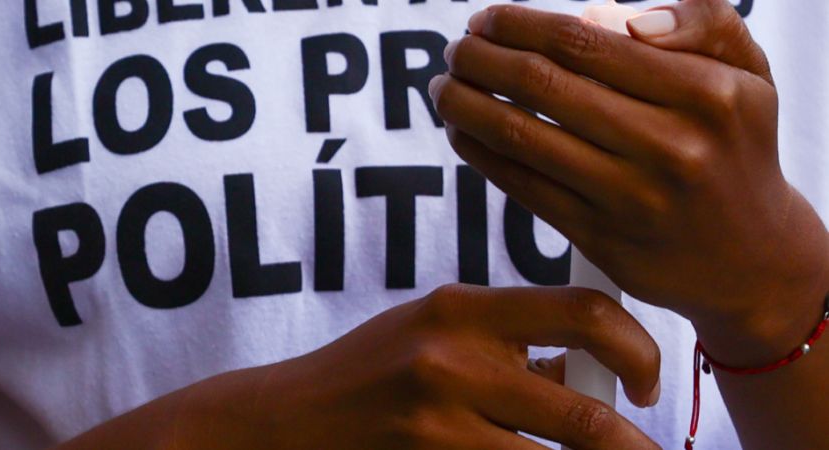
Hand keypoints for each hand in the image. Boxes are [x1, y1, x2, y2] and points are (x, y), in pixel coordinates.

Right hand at [162, 285, 661, 449]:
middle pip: (583, 414)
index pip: (581, 312)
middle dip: (633, 447)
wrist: (289, 419)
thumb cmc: (371, 371)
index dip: (635, 348)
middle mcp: (452, 359)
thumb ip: (512, 349)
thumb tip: (592, 378)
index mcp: (463, 308)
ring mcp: (437, 423)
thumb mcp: (437, 335)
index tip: (646, 382)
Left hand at [430, 0, 828, 364]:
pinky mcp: (600, 239)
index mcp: (705, 95)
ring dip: (467, 105)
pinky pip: (523, 187)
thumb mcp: (750, 77)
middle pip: (543, 86)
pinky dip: (480, 154)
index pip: (585, 43)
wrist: (751, 258)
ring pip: (522, 138)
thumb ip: (705, 23)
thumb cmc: (736, 150)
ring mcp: (630, 199)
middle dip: (481, 60)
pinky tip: (460, 133)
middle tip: (455, 50)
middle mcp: (670, 147)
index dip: (520, 25)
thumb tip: (627, 19)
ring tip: (444, 87)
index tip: (485, 19)